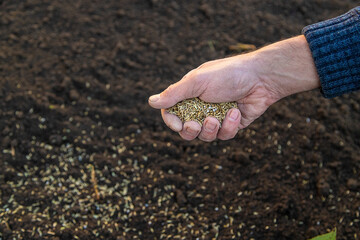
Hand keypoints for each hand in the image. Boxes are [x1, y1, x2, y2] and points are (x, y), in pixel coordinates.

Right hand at [149, 36, 319, 140]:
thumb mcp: (197, 82)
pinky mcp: (231, 124)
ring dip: (211, 129)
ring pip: (205, 136)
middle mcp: (201, 106)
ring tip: (218, 117)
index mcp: (189, 95)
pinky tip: (235, 112)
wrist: (261, 78)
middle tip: (196, 124)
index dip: (172, 122)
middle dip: (190, 131)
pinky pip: (224, 135)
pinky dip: (229, 126)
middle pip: (187, 130)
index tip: (178, 124)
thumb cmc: (227, 74)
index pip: (172, 113)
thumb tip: (150, 102)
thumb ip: (174, 93)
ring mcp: (216, 116)